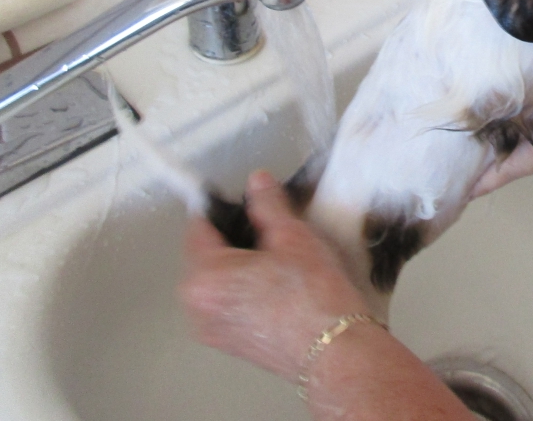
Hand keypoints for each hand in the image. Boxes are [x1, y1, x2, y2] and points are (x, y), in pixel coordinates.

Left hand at [179, 170, 370, 381]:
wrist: (335, 350)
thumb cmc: (313, 294)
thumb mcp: (292, 236)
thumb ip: (267, 204)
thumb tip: (257, 181)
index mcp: (203, 277)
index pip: (198, 226)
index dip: (222, 207)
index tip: (245, 200)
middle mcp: (196, 306)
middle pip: (204, 254)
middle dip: (232, 238)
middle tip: (269, 231)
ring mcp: (211, 329)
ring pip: (216, 280)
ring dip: (237, 264)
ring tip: (276, 259)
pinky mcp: (229, 344)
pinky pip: (226, 303)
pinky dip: (242, 289)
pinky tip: (275, 285)